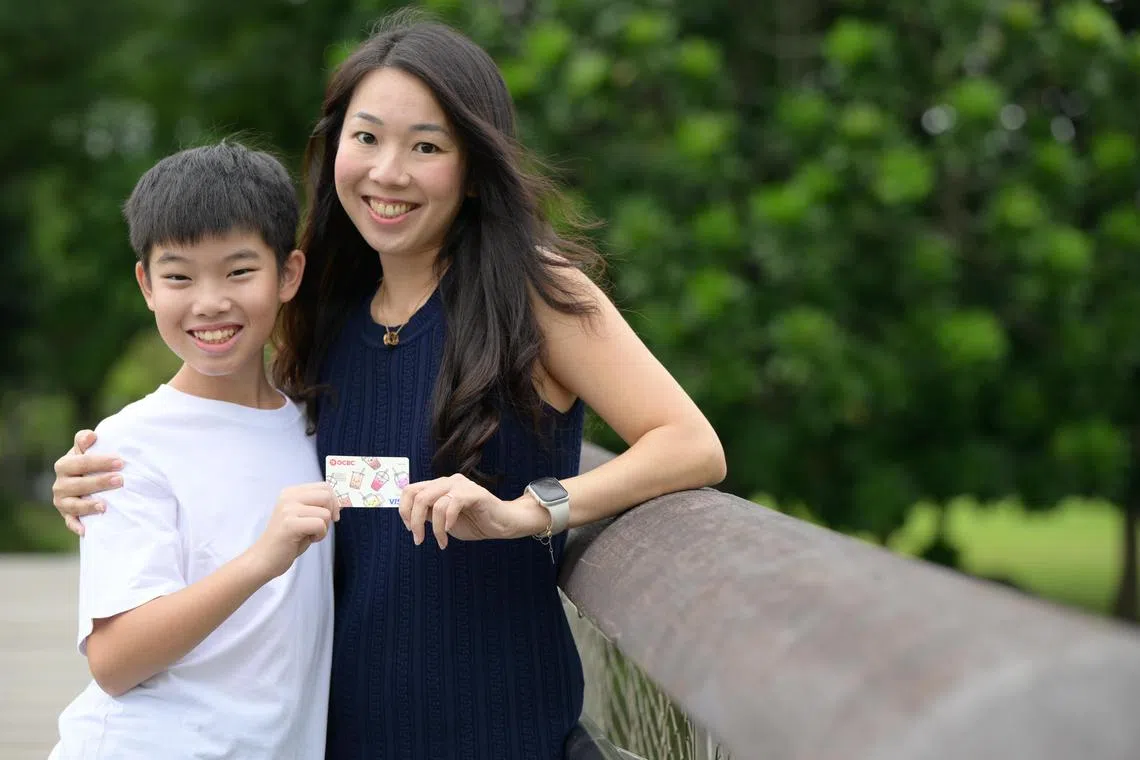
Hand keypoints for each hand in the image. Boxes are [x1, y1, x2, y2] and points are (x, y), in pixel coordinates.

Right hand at [53, 430, 123, 536]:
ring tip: (104, 505)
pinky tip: (86, 530)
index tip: (120, 461)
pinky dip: (76, 526)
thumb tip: (91, 436)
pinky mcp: (67, 515)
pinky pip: (70, 522)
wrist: (88, 482)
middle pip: (78, 483)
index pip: (80, 461)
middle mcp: (61, 483)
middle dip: (99, 481)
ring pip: (73, 504)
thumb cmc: (92, 463)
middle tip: (120, 480)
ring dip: (88, 505)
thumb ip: (86, 441)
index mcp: (65, 464)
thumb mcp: (88, 450)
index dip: (99, 461)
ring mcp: (63, 500)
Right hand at [248, 483, 340, 580]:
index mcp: (291, 492)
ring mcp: (288, 509)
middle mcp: (288, 496)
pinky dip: (320, 535)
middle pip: (327, 495)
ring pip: (325, 513)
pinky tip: (308, 539)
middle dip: (331, 513)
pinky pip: (320, 525)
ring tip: (310, 534)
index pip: (324, 486)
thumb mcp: (304, 517)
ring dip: (324, 528)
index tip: (332, 516)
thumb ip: (318, 506)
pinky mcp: (290, 524)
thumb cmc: (288, 539)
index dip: (334, 501)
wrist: (265, 559)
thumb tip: (341, 502)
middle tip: (322, 527)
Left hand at [398, 474, 548, 548]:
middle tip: (419, 539)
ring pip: (432, 501)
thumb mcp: (444, 520)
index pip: (410, 490)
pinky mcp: (473, 493)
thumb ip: (429, 514)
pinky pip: (451, 505)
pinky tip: (450, 532)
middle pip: (417, 495)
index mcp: (438, 486)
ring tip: (440, 542)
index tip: (410, 530)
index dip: (404, 510)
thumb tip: (409, 516)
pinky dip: (447, 522)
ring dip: (434, 528)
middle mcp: (447, 481)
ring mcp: (461, 485)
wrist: (502, 524)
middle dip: (414, 521)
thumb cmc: (474, 522)